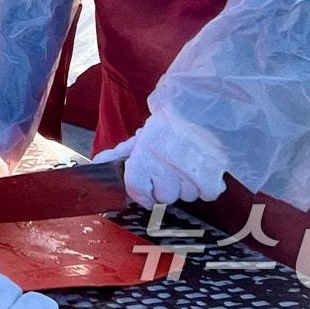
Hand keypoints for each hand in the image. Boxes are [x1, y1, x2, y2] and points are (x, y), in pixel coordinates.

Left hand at [92, 117, 225, 207]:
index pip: (137, 190)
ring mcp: (190, 173)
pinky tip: (202, 168)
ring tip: (188, 164)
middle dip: (167, 187)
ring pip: (187, 197)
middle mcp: (166, 166)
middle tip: (171, 169)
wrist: (200, 110)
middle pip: (165, 197)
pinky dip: (206, 185)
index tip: (147, 192)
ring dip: (188, 186)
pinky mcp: (212, 177)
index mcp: (144, 155)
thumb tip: (97, 163)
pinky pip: (207, 194)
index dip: (142, 195)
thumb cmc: (168, 126)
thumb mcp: (141, 139)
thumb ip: (119, 154)